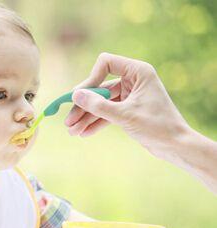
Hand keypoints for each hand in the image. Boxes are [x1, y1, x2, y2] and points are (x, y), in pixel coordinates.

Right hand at [65, 53, 190, 160]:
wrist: (176, 146)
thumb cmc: (157, 126)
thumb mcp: (124, 116)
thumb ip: (98, 105)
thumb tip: (75, 95)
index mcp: (138, 72)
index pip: (105, 63)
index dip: (91, 79)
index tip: (80, 97)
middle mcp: (133, 80)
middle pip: (99, 87)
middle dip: (84, 106)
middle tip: (68, 122)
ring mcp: (129, 95)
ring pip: (101, 102)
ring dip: (86, 117)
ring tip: (72, 131)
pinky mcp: (128, 109)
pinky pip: (107, 112)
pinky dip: (96, 122)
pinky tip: (84, 133)